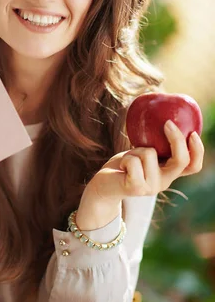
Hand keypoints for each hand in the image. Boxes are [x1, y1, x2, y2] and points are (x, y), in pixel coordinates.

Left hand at [88, 119, 204, 202]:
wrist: (103, 186)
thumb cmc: (123, 165)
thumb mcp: (143, 152)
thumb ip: (155, 144)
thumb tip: (165, 113)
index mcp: (168, 172)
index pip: (193, 166)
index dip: (198, 150)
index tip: (193, 133)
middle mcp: (164, 182)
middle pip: (181, 160)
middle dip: (177, 139)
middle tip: (167, 123)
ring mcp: (151, 187)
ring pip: (150, 154)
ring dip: (135, 150)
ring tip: (128, 159)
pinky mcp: (137, 188)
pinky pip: (134, 161)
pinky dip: (125, 158)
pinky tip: (121, 167)